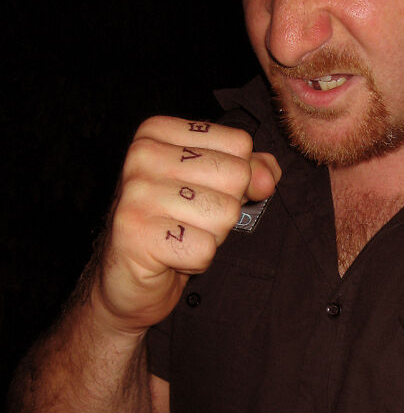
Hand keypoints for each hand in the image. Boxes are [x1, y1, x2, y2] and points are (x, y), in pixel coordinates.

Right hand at [93, 115, 279, 332]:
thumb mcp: (215, 188)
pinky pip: (204, 249)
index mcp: (158, 133)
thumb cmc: (175, 227)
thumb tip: (269, 176)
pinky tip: (171, 257)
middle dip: (225, 210)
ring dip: (211, 237)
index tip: (201, 193)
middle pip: (235, 176)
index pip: (239, 144)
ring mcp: (136, 193)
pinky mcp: (136, 234)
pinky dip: (197, 261)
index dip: (236, 179)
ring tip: (180, 237)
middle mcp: (142, 155)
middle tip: (190, 222)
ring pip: (224, 214)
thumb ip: (248, 172)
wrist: (126, 279)